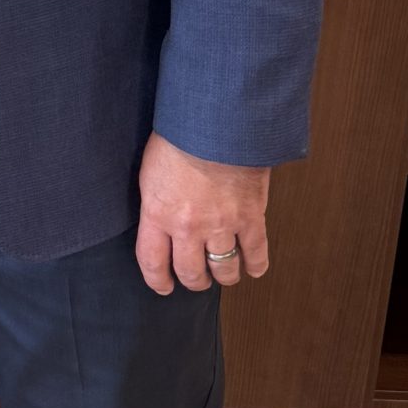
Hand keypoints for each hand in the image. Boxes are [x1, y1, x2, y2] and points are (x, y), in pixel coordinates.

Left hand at [135, 132, 270, 297]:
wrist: (218, 121)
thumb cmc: (181, 135)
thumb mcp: (151, 170)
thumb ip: (155, 201)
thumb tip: (158, 218)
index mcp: (158, 213)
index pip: (152, 263)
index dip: (158, 281)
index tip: (163, 286)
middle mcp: (188, 226)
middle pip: (191, 272)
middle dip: (193, 280)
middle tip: (197, 279)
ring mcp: (221, 224)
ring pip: (224, 270)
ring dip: (223, 276)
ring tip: (223, 273)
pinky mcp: (251, 217)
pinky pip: (256, 252)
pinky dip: (256, 264)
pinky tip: (253, 267)